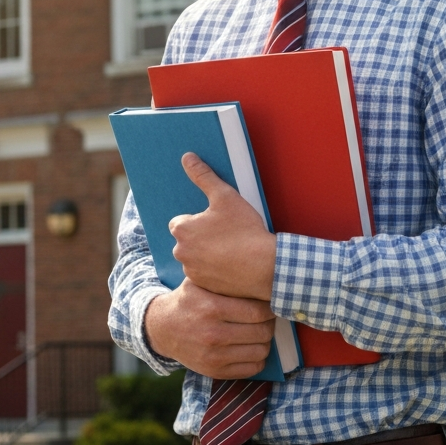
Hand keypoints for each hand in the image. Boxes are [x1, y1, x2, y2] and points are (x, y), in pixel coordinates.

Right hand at [144, 279, 275, 378]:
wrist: (163, 328)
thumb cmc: (187, 300)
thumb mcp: (199, 281)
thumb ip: (224, 278)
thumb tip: (256, 273)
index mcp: (212, 308)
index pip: (256, 311)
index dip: (269, 307)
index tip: (270, 302)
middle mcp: (213, 334)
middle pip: (261, 332)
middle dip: (270, 323)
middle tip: (269, 316)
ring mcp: (214, 356)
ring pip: (260, 351)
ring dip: (266, 341)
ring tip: (261, 330)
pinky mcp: (215, 372)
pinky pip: (252, 368)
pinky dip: (258, 357)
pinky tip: (252, 345)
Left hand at [169, 153, 276, 300]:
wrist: (264, 267)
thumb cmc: (244, 230)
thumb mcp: (225, 196)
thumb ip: (203, 175)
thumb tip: (187, 157)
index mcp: (182, 229)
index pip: (180, 221)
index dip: (198, 220)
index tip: (215, 221)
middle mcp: (181, 252)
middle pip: (187, 240)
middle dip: (201, 237)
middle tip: (225, 235)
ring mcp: (192, 271)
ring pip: (195, 257)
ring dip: (206, 254)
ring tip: (230, 249)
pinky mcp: (204, 287)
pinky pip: (204, 274)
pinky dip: (214, 270)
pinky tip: (231, 265)